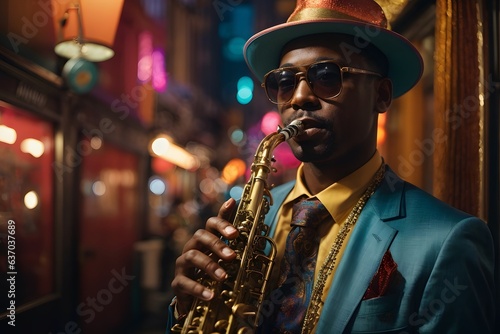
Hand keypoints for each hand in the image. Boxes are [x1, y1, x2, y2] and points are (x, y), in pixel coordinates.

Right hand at [171, 198, 238, 314]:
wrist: (194, 297)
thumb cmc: (209, 270)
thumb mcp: (221, 253)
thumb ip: (228, 232)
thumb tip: (234, 200)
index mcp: (204, 240)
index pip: (211, 224)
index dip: (222, 223)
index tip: (235, 233)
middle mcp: (192, 247)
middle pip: (200, 236)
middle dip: (217, 244)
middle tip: (232, 256)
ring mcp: (183, 265)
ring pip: (192, 256)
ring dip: (209, 265)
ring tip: (223, 277)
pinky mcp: (178, 282)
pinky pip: (184, 283)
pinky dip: (198, 289)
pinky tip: (211, 295)